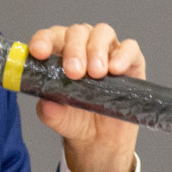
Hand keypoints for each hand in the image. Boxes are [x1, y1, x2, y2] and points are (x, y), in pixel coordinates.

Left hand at [26, 23, 142, 171]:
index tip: (39, 53)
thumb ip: (50, 111)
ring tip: (96, 73)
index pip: (50, 37)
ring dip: (97, 50)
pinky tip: (116, 70)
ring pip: (102, 32)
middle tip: (74, 72)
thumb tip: (48, 103)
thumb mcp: (57, 119)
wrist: (100, 139)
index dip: (43, 40)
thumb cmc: (75, 119)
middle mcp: (83, 46)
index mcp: (59, 53)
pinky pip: (130, 48)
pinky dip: (123, 55)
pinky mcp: (131, 61)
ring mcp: (108, 51)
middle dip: (74, 49)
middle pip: (77, 32)